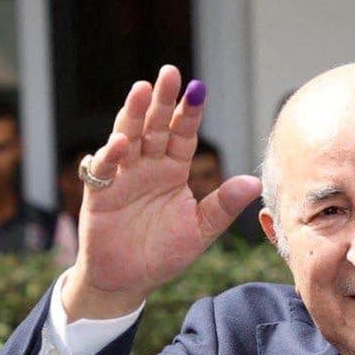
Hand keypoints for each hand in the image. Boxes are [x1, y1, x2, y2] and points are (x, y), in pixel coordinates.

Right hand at [64, 65, 261, 319]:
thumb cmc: (164, 254)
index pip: (184, 134)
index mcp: (173, 170)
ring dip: (134, 114)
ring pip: (128, 137)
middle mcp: (148, 166)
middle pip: (156, 127)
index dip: (190, 112)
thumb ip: (223, 206)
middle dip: (163, 101)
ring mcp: (123, 176)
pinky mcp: (100, 192)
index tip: (199, 87)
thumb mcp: (201, 231)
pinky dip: (111, 154)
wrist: (129, 281)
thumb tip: (254, 182)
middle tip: (171, 73)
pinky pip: (105, 169)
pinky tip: (122, 142)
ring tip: (142, 90)